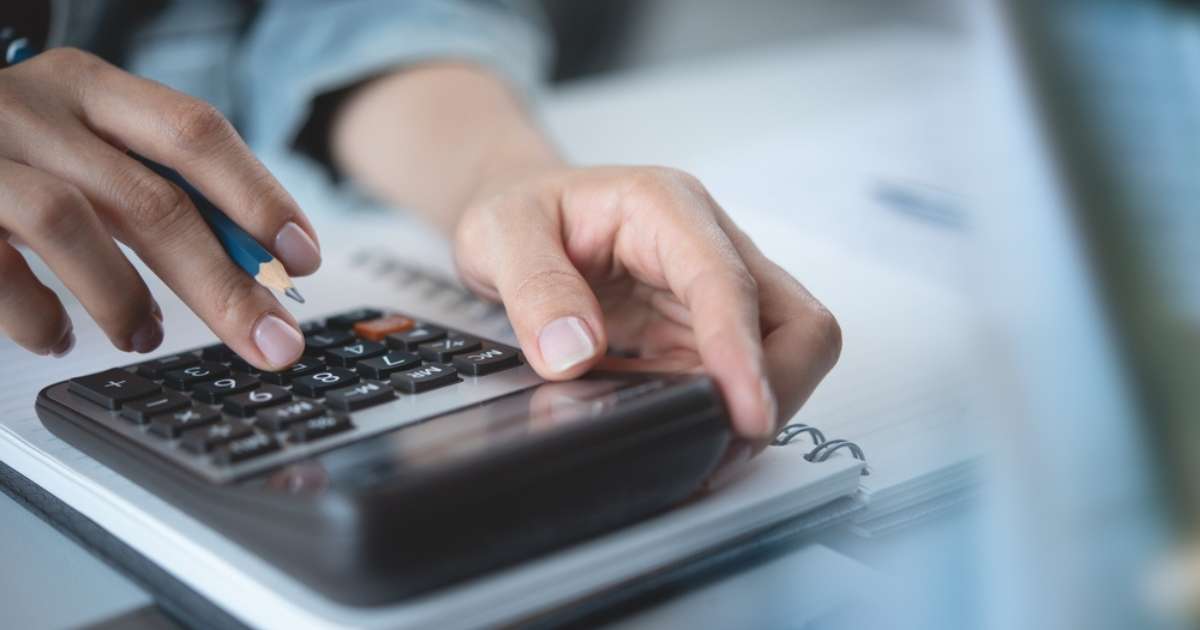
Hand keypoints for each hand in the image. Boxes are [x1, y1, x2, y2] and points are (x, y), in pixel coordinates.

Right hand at [0, 49, 319, 367]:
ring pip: (68, 223)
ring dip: (122, 297)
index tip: (303, 258)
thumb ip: (160, 189)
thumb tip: (263, 266)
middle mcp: (34, 108)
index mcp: (90, 88)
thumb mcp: (87, 147)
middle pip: (151, 197)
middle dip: (223, 284)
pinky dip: (36, 315)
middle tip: (272, 341)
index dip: (258, 197)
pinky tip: (59, 336)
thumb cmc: (15, 155)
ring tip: (143, 336)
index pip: (194, 132)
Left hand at [454, 165, 840, 441]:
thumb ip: (534, 289)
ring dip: (744, 408)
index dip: (743, 354)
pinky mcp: (698, 332)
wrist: (518, 213)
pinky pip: (730, 381)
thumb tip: (574, 353)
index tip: (748, 413)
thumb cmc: (519, 211)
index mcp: (666, 208)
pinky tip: (666, 427)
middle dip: (776, 389)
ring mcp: (710, 293)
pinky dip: (711, 413)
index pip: (728, 284)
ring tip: (687, 447)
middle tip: (724, 446)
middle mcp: (707, 246)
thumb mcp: (498, 234)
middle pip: (796, 324)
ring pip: (780, 358)